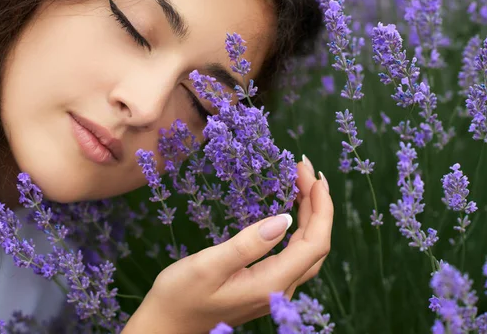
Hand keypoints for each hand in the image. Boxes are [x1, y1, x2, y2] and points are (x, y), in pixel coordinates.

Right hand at [122, 156, 333, 333]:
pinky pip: (293, 254)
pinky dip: (298, 227)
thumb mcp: (208, 265)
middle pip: (316, 244)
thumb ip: (248, 244)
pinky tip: (289, 210)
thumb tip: (285, 219)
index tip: (311, 175)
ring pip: (306, 250)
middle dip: (317, 204)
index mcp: (271, 283)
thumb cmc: (180, 295)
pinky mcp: (264, 286)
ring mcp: (274, 290)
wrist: (166, 325)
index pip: (315, 243)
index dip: (320, 207)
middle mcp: (280, 289)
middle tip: (303, 169)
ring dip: (310, 214)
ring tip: (300, 183)